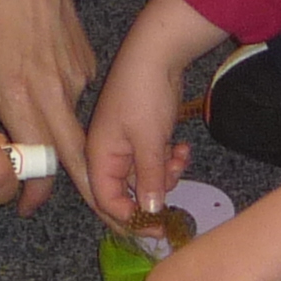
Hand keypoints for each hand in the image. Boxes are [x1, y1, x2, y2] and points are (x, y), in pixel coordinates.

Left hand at [0, 0, 90, 210]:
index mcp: (16, 91)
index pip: (36, 158)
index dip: (33, 190)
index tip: (20, 205)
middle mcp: (52, 90)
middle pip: (71, 154)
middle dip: (71, 186)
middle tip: (55, 206)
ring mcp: (75, 76)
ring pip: (72, 126)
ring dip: (58, 142)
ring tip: (36, 138)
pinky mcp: (87, 63)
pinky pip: (76, 98)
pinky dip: (61, 106)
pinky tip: (40, 86)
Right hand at [87, 0, 232, 222]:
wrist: (157, 52)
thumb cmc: (144, 93)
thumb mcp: (149, 141)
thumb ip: (149, 178)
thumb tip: (150, 212)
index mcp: (99, 156)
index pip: (107, 201)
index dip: (130, 219)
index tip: (157, 227)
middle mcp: (108, 155)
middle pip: (127, 193)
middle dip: (152, 196)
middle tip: (175, 194)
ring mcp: (126, 146)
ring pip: (145, 179)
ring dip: (165, 176)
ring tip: (179, 157)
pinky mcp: (143, 137)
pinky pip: (154, 162)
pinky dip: (169, 161)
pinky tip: (182, 148)